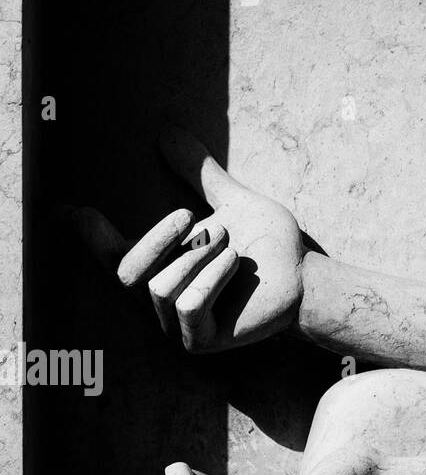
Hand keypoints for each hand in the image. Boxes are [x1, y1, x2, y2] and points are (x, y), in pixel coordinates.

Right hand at [77, 126, 305, 351]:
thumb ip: (199, 174)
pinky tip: (236, 265)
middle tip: (198, 219)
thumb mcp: (232, 201)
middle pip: (128, 272)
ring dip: (202, 257)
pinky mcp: (200, 342)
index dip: (91, 238)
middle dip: (162, 239)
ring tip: (234, 250)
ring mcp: (178, 327)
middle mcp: (162, 301)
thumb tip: (166, 133)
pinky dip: (212, 278)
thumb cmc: (270, 245)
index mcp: (165, 268)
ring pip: (160, 287)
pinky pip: (186, 305)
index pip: (116, 257)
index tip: (70, 211)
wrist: (306, 274)